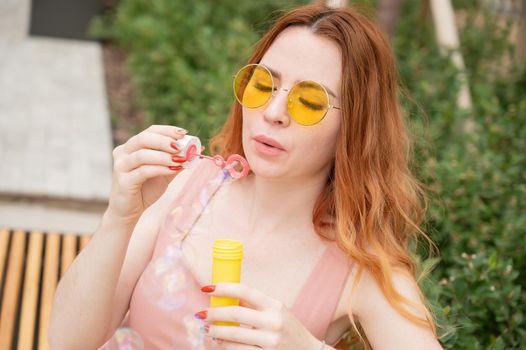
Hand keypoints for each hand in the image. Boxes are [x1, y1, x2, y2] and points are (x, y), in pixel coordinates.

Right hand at [107, 125, 188, 224]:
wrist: (129, 211)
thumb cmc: (145, 190)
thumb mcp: (164, 173)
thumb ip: (176, 162)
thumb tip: (195, 152)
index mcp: (132, 147)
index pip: (150, 131)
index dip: (167, 130)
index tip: (184, 133)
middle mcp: (123, 153)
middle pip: (143, 138)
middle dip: (164, 140)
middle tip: (180, 146)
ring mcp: (121, 166)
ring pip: (142, 155)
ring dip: (163, 156)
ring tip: (179, 159)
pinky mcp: (123, 181)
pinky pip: (143, 171)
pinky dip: (159, 169)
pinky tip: (172, 170)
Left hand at [196, 283, 320, 348]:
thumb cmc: (288, 329)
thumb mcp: (277, 312)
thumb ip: (255, 305)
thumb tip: (226, 297)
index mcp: (275, 305)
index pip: (245, 291)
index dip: (224, 288)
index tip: (207, 288)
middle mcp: (273, 322)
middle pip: (235, 314)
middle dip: (213, 313)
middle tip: (201, 314)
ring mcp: (270, 341)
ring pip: (233, 336)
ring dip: (216, 332)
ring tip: (208, 330)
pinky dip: (226, 347)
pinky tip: (220, 343)